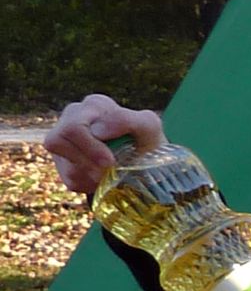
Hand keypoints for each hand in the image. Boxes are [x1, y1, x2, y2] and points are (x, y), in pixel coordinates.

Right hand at [44, 94, 166, 194]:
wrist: (152, 165)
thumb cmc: (149, 142)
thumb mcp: (149, 127)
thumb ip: (127, 120)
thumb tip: (97, 129)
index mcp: (93, 106)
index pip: (74, 126)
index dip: (90, 147)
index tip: (111, 161)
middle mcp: (72, 118)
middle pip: (57, 141)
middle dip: (86, 161)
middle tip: (108, 171)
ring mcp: (64, 141)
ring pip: (64, 164)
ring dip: (90, 174)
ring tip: (111, 174)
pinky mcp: (65, 163)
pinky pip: (69, 179)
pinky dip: (89, 183)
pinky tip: (104, 178)